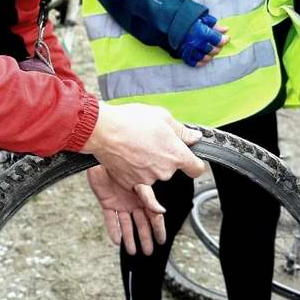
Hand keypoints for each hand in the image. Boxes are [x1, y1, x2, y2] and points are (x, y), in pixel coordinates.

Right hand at [82, 102, 203, 213]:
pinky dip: (134, 168)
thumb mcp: (162, 117)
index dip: (194, 163)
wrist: (103, 130)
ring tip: (136, 145)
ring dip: (148, 162)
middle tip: (151, 141)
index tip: (189, 159)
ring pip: (153, 173)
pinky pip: (137, 177)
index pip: (196, 168)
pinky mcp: (131, 182)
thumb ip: (182, 130)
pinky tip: (128, 154)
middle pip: (171, 168)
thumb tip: (193, 136)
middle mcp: (164, 171)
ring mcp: (147, 179)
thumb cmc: (130, 121)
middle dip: (164, 156)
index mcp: (176, 155)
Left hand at [86, 165, 165, 253]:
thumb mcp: (140, 182)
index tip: (161, 241)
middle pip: (141, 224)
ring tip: (133, 251)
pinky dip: (113, 230)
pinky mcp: (107, 202)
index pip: (154, 217)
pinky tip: (117, 241)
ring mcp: (121, 203)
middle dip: (145, 238)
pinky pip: (110, 219)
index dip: (158, 229)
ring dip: (130, 238)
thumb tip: (161, 211)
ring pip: (127, 224)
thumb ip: (150, 198)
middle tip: (148, 251)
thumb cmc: (124, 162)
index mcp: (145, 196)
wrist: (105, 154)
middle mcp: (134, 201)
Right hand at [178, 13, 229, 66]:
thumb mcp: (201, 19)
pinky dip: (201, 62)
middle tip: (218, 43)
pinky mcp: (184, 55)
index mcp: (203, 33)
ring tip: (211, 51)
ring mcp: (191, 50)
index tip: (226, 38)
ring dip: (210, 55)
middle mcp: (198, 44)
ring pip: (205, 58)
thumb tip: (226, 29)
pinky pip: (194, 63)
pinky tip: (204, 58)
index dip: (225, 39)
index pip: (219, 40)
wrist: (168, 23)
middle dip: (218, 47)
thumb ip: (214, 25)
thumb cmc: (186, 19)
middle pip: (213, 50)